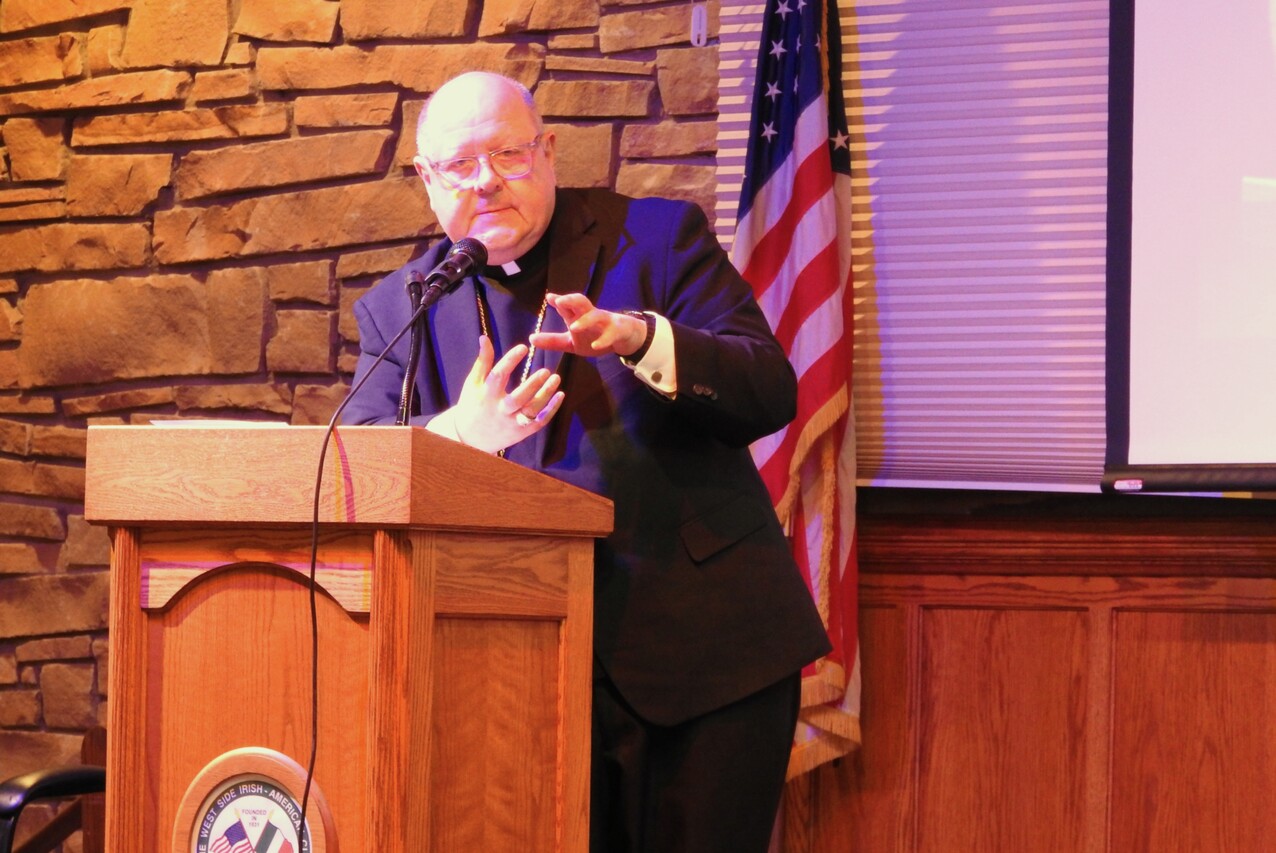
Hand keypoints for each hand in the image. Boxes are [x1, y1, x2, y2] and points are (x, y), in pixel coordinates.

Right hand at [445, 336, 563, 452]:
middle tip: (546, 371)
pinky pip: (539, 422)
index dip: (510, 361)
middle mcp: (500, 410)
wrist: (469, 440)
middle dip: (532, 385)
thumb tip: (485, 337)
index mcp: (486, 395)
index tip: (523, 348)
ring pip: (532, 411)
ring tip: (556, 378)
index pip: (498, 376)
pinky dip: (551, 410)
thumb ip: (482, 361)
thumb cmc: (472, 405)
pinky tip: (560, 395)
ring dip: (546, 395)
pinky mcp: (521, 433)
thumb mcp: (472, 383)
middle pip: (517, 399)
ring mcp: (512, 423)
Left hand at [530, 293, 648, 358]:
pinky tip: (595, 346)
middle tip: (560, 301)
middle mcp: (591, 315)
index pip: (567, 305)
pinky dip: (603, 340)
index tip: (549, 298)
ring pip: (596, 316)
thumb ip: (553, 341)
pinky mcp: (617, 331)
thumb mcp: (572, 342)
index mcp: (579, 316)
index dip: (559, 301)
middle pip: (581, 302)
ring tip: (573, 327)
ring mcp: (605, 322)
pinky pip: (611, 334)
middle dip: (571, 300)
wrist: (624, 337)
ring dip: (585, 320)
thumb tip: (531, 338)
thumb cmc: (594, 336)